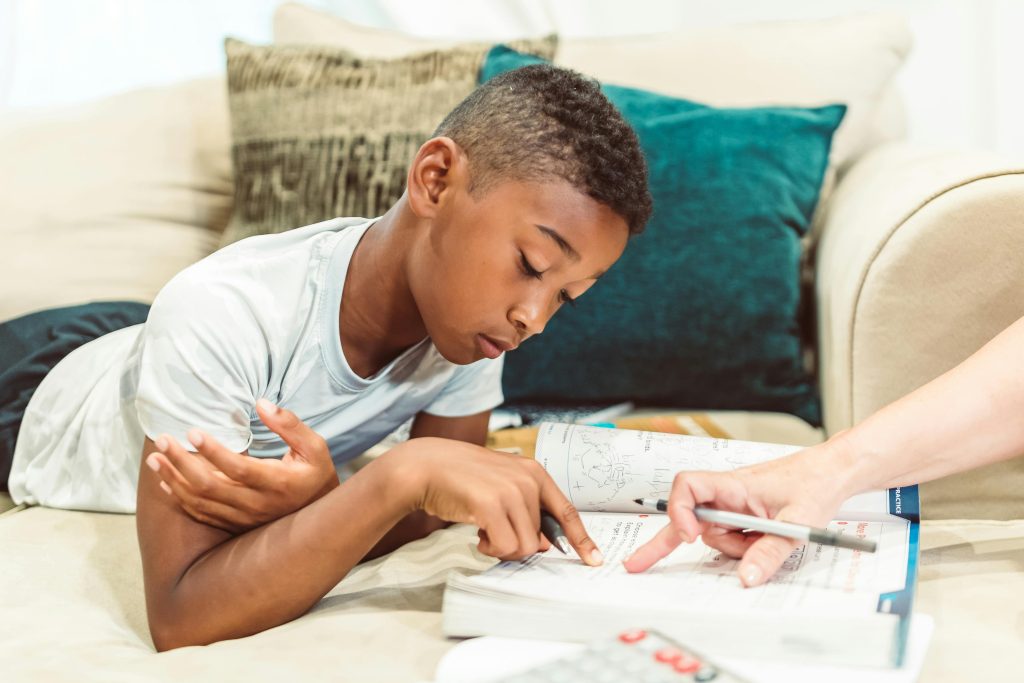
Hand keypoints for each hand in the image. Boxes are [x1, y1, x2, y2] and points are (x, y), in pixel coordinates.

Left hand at [145, 399, 338, 532]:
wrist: (320, 519)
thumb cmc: (315, 474)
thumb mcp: (315, 447)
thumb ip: (290, 425)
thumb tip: (261, 403)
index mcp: (279, 484)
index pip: (239, 469)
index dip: (214, 452)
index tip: (193, 431)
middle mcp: (258, 505)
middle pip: (210, 487)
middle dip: (181, 463)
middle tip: (163, 440)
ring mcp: (244, 518)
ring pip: (200, 502)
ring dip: (174, 479)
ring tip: (154, 458)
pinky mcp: (234, 524)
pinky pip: (201, 514)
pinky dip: (180, 498)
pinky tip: (165, 480)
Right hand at [389, 437, 603, 565]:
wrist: (426, 466)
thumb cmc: (461, 479)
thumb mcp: (502, 486)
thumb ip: (525, 509)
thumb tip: (544, 544)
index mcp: (534, 472)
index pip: (567, 511)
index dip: (582, 538)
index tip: (594, 559)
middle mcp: (528, 480)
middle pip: (541, 539)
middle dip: (517, 545)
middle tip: (493, 532)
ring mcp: (512, 491)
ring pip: (526, 546)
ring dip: (502, 548)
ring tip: (483, 530)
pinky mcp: (492, 504)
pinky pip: (505, 547)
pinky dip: (490, 549)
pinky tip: (477, 534)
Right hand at [623, 442, 854, 585]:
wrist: (832, 472)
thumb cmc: (814, 483)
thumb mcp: (798, 522)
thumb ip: (770, 551)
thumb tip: (746, 577)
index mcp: (734, 485)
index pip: (688, 487)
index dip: (679, 511)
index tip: (688, 536)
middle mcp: (727, 493)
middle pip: (690, 518)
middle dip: (676, 541)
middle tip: (636, 564)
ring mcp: (733, 505)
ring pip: (713, 535)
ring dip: (732, 547)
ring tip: (765, 540)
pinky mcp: (741, 515)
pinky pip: (727, 536)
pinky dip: (738, 546)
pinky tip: (756, 543)